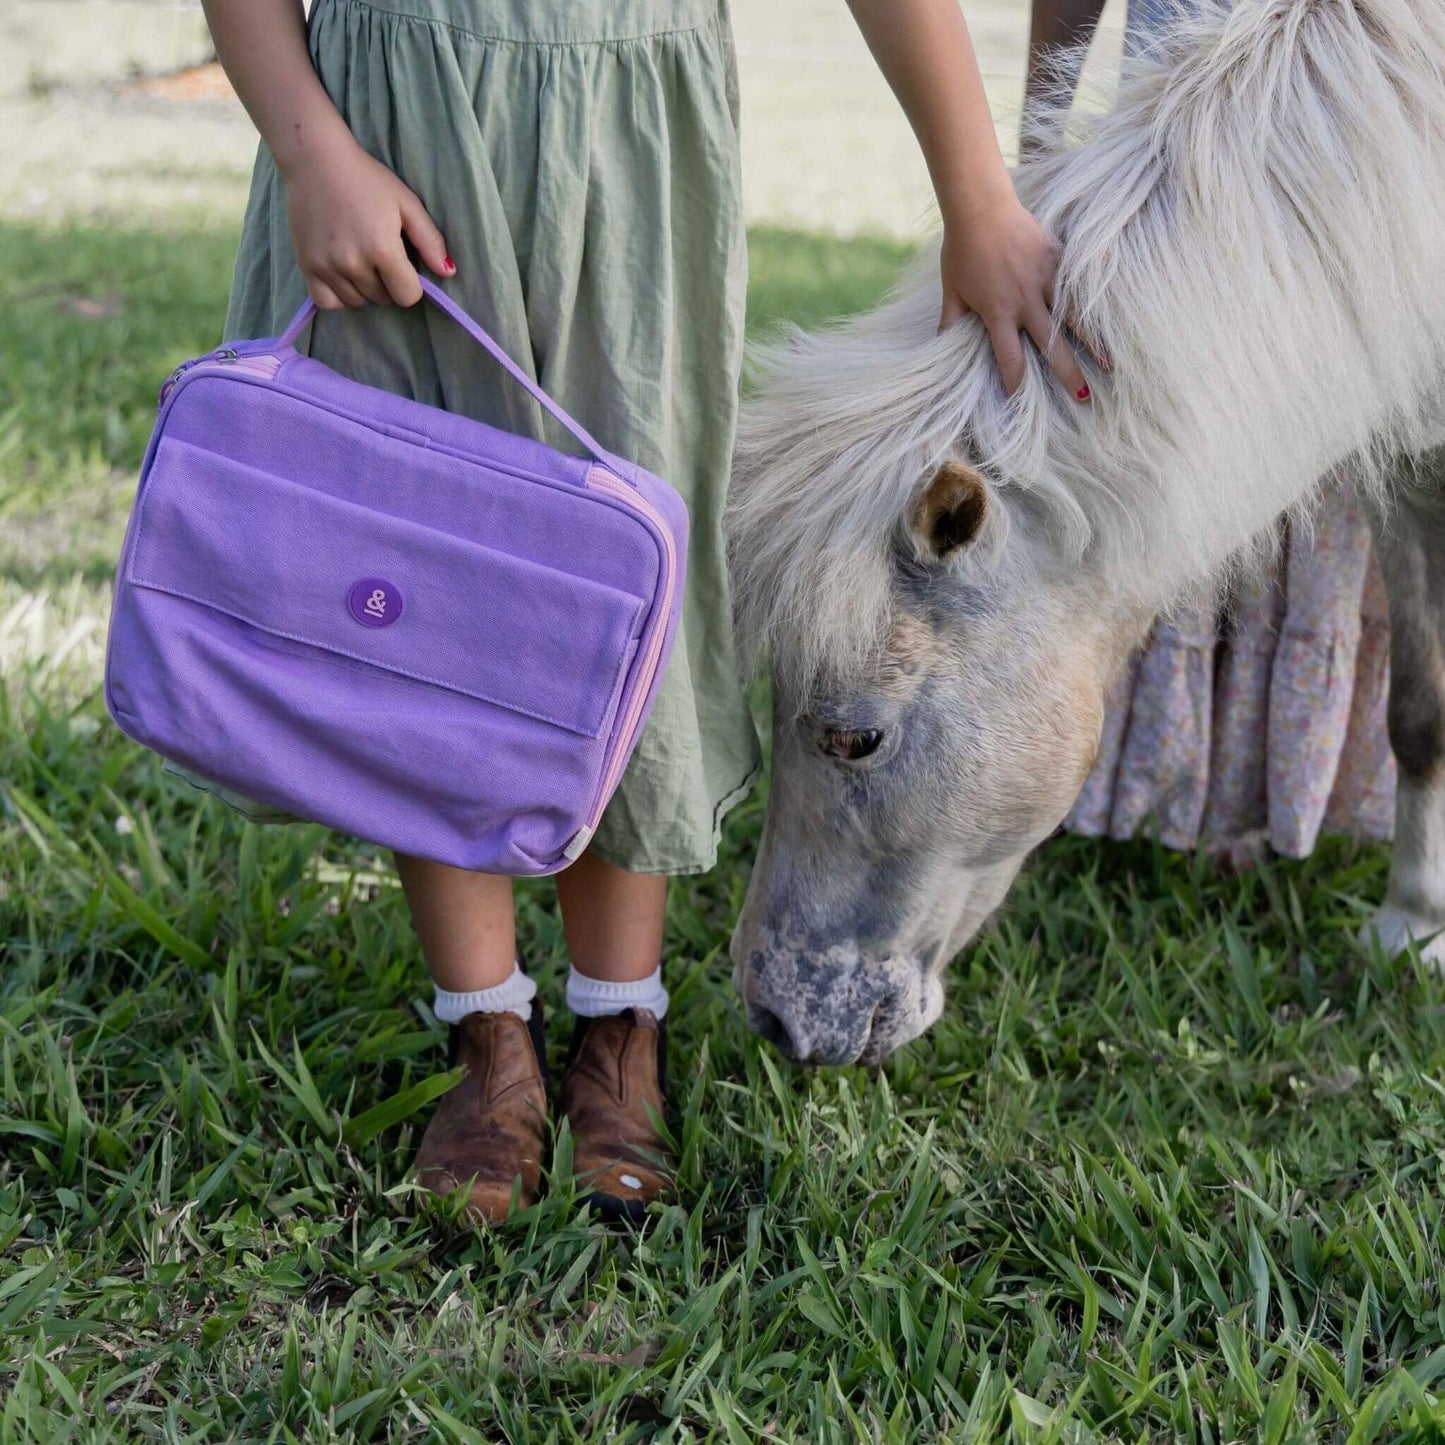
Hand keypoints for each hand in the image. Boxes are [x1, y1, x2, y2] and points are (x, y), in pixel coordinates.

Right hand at [282, 135, 452, 309]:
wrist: (315, 160)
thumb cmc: (366, 179)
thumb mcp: (406, 203)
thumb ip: (430, 240)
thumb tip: (448, 272)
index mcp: (382, 249)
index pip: (407, 296)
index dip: (411, 283)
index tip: (403, 264)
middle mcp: (353, 263)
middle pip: (383, 299)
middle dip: (387, 283)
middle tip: (378, 254)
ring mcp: (327, 267)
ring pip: (357, 302)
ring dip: (364, 289)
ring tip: (360, 260)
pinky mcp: (306, 266)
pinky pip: (327, 302)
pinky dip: (338, 296)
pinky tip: (342, 275)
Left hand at [939, 187, 1092, 400]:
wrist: (981, 206)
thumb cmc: (961, 251)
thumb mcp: (951, 292)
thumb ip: (950, 323)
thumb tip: (939, 349)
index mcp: (997, 312)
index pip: (1009, 358)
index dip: (1015, 383)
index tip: (1022, 402)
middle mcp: (1025, 300)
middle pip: (1050, 345)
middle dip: (1067, 373)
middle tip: (1084, 398)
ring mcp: (1045, 278)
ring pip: (1074, 316)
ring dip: (1092, 341)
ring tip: (1108, 363)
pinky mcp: (1058, 257)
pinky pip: (1078, 287)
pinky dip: (1093, 305)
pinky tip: (1111, 321)